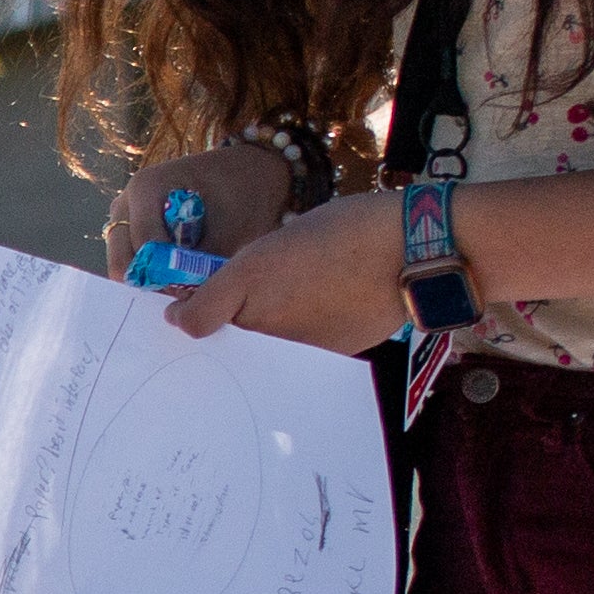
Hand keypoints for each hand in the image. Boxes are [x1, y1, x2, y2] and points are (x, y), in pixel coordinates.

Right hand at [101, 135, 293, 276]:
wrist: (251, 173)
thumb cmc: (244, 194)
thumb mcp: (232, 230)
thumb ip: (203, 263)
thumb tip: (181, 298)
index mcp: (145, 187)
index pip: (143, 245)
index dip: (167, 273)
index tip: (195, 286)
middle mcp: (125, 201)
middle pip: (121, 259)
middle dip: (153, 278)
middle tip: (186, 288)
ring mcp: (124, 215)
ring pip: (123, 263)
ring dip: (152, 276)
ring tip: (187, 275)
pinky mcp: (131, 227)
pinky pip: (131, 260)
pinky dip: (153, 270)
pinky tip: (182, 267)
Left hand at [163, 186, 409, 352]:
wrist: (412, 249)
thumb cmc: (344, 232)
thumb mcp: (277, 242)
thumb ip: (236, 277)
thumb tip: (187, 312)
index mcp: (246, 283)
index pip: (193, 320)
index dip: (183, 316)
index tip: (181, 312)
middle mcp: (262, 323)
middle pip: (227, 342)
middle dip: (225, 331)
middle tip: (240, 312)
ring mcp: (292, 346)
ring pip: (260, 352)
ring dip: (262, 340)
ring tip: (291, 311)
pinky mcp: (322, 360)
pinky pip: (294, 359)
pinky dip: (296, 346)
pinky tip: (319, 320)